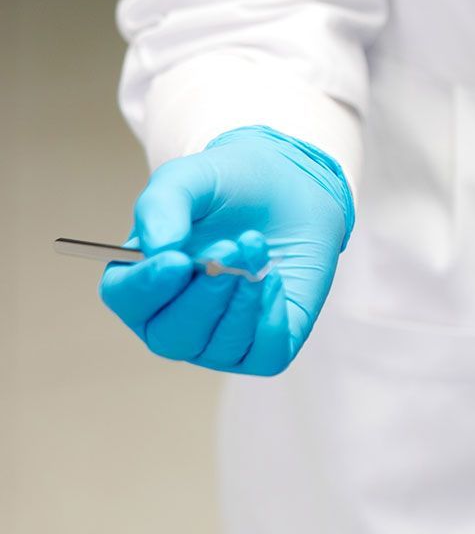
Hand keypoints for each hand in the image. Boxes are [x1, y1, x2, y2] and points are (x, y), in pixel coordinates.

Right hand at [99, 126, 353, 374]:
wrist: (290, 186)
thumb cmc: (229, 186)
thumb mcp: (190, 178)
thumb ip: (162, 205)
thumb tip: (158, 248)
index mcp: (141, 279)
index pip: (126, 300)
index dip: (147, 287)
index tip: (177, 260)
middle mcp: (173, 318)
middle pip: (172, 336)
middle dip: (205, 294)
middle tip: (231, 248)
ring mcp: (218, 338)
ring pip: (218, 348)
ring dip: (242, 301)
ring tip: (256, 248)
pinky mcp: (265, 343)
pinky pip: (266, 354)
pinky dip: (272, 319)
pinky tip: (274, 277)